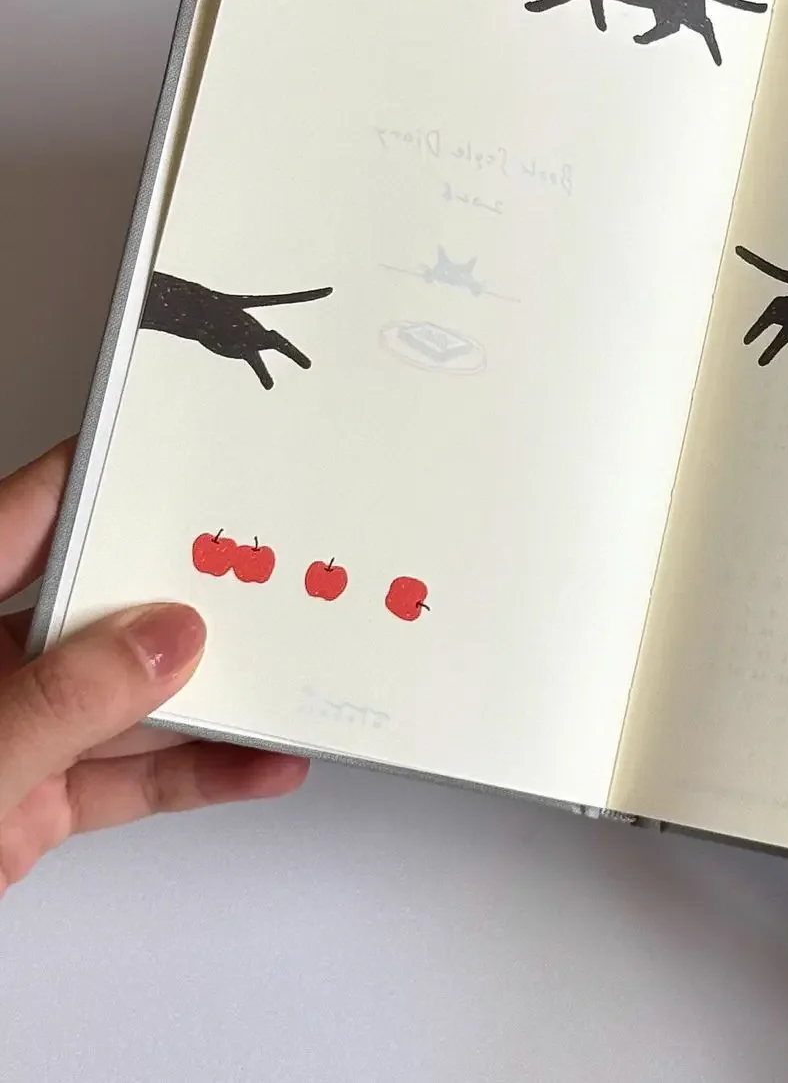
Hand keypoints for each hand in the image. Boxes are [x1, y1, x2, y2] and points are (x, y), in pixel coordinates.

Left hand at [0, 439, 306, 896]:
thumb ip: (56, 704)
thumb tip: (163, 640)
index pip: (24, 517)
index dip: (103, 474)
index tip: (183, 447)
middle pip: (95, 605)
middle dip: (185, 594)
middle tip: (268, 575)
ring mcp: (2, 737)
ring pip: (126, 696)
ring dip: (214, 695)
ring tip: (291, 675)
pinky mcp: (25, 807)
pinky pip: (127, 777)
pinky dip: (195, 775)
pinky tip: (257, 765)